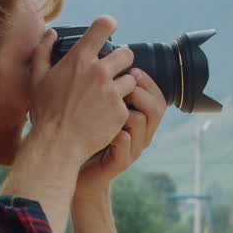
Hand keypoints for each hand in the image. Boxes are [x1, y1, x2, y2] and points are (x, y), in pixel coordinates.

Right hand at [26, 16, 137, 165]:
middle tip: (113, 72)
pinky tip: (107, 116)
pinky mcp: (121, 111)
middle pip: (127, 54)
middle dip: (122, 61)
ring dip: (124, 86)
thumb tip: (52, 33)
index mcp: (79, 59)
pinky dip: (121, 108)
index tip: (110, 28)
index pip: (103, 26)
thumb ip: (43, 51)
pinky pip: (128, 103)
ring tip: (110, 97)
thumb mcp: (37, 79)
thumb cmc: (45, 112)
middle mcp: (99, 72)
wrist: (57, 145)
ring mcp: (112, 92)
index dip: (109, 25)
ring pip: (132, 79)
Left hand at [75, 66, 167, 196]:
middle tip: (123, 87)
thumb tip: (109, 61)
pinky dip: (115, 133)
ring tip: (109, 107)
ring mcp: (132, 149)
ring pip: (141, 122)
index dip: (148, 81)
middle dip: (140, 92)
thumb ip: (110, 93)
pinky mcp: (120, 162)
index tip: (131, 70)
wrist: (75, 170)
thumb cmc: (86, 136)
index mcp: (140, 121)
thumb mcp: (101, 112)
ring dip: (126, 110)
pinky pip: (125, 143)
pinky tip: (100, 128)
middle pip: (157, 108)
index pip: (158, 97)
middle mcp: (141, 135)